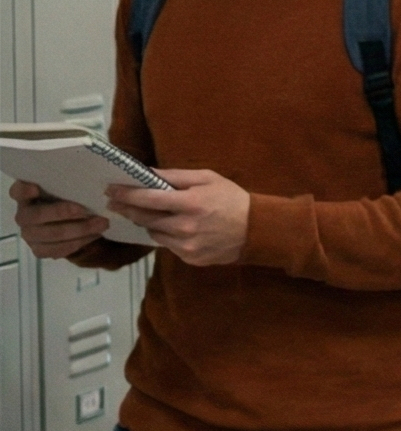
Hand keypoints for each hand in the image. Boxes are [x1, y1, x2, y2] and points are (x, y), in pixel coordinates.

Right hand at [10, 179, 110, 258]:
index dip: (24, 191)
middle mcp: (24, 215)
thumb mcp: (70, 189)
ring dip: (79, 230)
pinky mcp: (40, 250)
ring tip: (102, 224)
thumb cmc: (71, 199)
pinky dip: (79, 242)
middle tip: (86, 210)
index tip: (35, 188)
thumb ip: (70, 184)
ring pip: (52, 234)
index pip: (18, 192)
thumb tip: (94, 179)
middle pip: (38, 216)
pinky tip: (94, 235)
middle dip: (64, 213)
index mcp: (25, 196)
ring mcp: (30, 234)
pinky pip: (58, 249)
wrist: (75, 224)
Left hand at [103, 169, 250, 266]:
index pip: (147, 198)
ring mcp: (187, 246)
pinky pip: (168, 246)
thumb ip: (176, 176)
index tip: (110, 189)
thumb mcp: (208, 178)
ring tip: (150, 215)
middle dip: (128, 209)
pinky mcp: (190, 258)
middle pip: (144, 219)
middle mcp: (185, 227)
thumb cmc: (232, 199)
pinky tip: (174, 229)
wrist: (258, 230)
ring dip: (149, 223)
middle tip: (115, 203)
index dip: (126, 193)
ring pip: (154, 234)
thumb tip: (147, 172)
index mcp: (190, 203)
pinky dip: (167, 236)